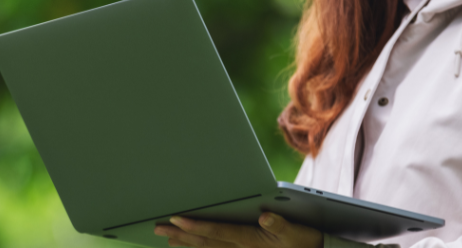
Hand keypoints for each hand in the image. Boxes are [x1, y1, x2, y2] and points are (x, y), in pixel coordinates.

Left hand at [153, 212, 323, 247]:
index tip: (176, 219)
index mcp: (252, 240)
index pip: (218, 232)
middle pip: (206, 242)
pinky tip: (190, 247)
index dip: (196, 226)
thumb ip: (280, 225)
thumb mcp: (297, 232)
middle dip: (181, 235)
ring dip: (187, 244)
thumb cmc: (304, 241)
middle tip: (158, 227)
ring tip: (167, 237)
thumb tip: (266, 216)